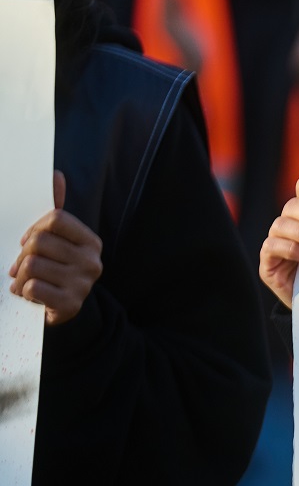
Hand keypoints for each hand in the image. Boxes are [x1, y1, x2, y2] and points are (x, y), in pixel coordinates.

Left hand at [8, 171, 102, 325]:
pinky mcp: (70, 304)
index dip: (33, 228)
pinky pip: (32, 287)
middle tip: (23, 266)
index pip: (56, 218)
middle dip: (22, 255)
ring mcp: (83, 283)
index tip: (28, 241)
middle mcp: (92, 260)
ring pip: (32, 265)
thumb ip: (55, 212)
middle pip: (39, 242)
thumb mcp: (58, 242)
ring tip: (25, 281)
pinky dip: (23, 292)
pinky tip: (30, 295)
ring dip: (19, 275)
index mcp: (90, 241)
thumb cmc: (55, 270)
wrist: (63, 310)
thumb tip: (55, 175)